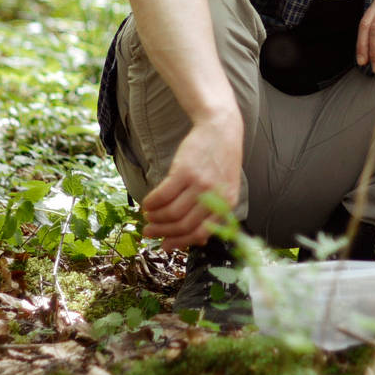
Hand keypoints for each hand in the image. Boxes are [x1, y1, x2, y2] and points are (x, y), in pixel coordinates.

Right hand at [139, 114, 242, 248]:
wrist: (221, 130)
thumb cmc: (221, 162)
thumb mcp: (225, 189)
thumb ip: (213, 213)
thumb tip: (197, 241)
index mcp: (227, 205)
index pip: (200, 233)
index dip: (179, 242)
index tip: (164, 245)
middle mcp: (215, 197)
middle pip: (183, 225)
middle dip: (162, 232)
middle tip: (148, 232)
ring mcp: (200, 184)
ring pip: (172, 212)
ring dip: (155, 217)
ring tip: (147, 216)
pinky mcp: (185, 170)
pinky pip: (163, 194)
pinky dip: (152, 202)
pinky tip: (147, 203)